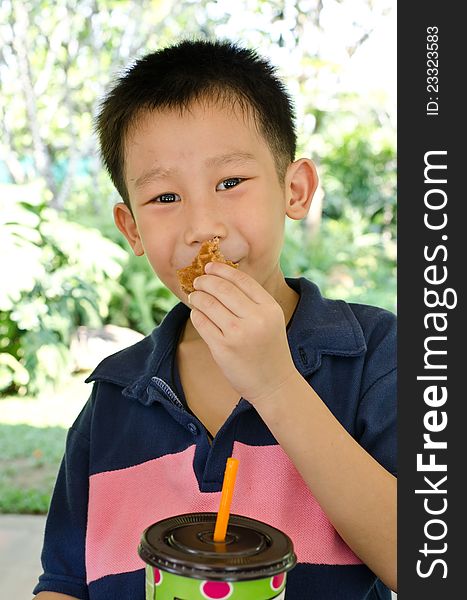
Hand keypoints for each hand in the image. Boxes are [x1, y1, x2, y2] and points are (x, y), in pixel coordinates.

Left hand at [188, 261, 296, 405]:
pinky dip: (196, 314)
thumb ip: (253, 301)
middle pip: (222, 288)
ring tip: (195, 296)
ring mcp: (238, 334)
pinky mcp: (223, 348)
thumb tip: (223, 278)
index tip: (210, 267)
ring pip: (208, 303)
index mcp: (269, 308)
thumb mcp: (271, 320)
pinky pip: (202, 322)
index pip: (241, 279)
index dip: (222, 270)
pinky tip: (197, 314)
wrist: (274, 384)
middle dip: (205, 281)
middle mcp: (255, 318)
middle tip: (198, 281)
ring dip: (197, 296)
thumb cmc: (270, 350)